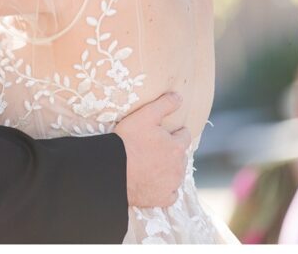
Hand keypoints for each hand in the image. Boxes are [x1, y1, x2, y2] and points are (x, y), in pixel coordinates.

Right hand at [112, 92, 190, 208]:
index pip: (184, 136)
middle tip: (156, 149)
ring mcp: (171, 185)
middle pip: (181, 156)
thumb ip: (165, 104)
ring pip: (177, 175)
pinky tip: (155, 183)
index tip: (163, 133)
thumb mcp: (145, 116)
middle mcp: (178, 167)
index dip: (174, 133)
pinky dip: (166, 189)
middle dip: (173, 151)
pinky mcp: (163, 199)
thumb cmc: (128, 141)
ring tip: (153, 165)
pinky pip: (171, 195)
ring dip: (170, 169)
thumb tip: (180, 96)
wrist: (113, 170)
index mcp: (177, 147)